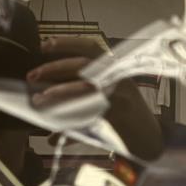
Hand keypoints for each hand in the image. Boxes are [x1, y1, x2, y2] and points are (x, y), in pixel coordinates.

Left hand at [27, 36, 163, 160]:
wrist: (152, 143)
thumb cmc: (125, 122)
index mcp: (114, 69)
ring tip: (41, 98)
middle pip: (85, 63)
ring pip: (88, 84)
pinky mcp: (123, 113)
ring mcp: (122, 93)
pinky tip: (59, 124)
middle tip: (32, 75)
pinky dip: (75, 116)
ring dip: (62, 90)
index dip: (67, 42)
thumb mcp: (102, 107)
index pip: (91, 47)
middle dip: (56, 67)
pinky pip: (94, 109)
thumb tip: (47, 117)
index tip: (44, 44)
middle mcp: (119, 76)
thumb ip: (77, 107)